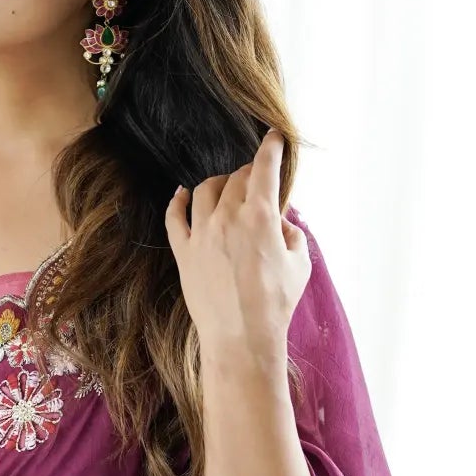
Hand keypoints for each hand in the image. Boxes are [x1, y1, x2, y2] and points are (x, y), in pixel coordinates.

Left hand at [164, 127, 310, 361]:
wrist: (241, 339)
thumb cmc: (275, 305)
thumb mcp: (300, 264)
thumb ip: (292, 233)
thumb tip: (280, 222)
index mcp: (260, 216)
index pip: (265, 168)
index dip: (271, 148)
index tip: (273, 137)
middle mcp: (227, 217)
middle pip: (237, 178)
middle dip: (250, 174)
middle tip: (257, 181)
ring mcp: (201, 234)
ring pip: (205, 190)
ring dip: (219, 183)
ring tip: (227, 189)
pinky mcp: (183, 253)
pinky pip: (174, 217)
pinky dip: (178, 200)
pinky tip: (182, 194)